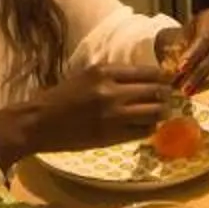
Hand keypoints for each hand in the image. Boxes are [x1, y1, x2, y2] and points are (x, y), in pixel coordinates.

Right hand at [21, 64, 174, 153]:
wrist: (39, 122)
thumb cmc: (61, 97)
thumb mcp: (87, 76)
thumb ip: (114, 77)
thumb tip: (144, 80)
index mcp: (105, 72)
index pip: (148, 72)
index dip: (163, 77)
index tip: (168, 80)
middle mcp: (112, 91)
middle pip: (156, 91)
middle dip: (166, 95)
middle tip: (169, 97)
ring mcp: (114, 115)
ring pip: (153, 112)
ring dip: (161, 113)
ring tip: (161, 113)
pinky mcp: (112, 136)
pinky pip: (142, 131)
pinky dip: (148, 128)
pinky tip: (145, 126)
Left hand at [154, 11, 208, 103]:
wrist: (203, 32)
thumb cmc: (189, 35)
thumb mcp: (181, 36)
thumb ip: (178, 51)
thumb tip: (170, 75)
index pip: (205, 38)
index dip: (193, 55)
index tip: (180, 69)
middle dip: (198, 74)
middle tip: (183, 88)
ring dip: (208, 83)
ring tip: (191, 93)